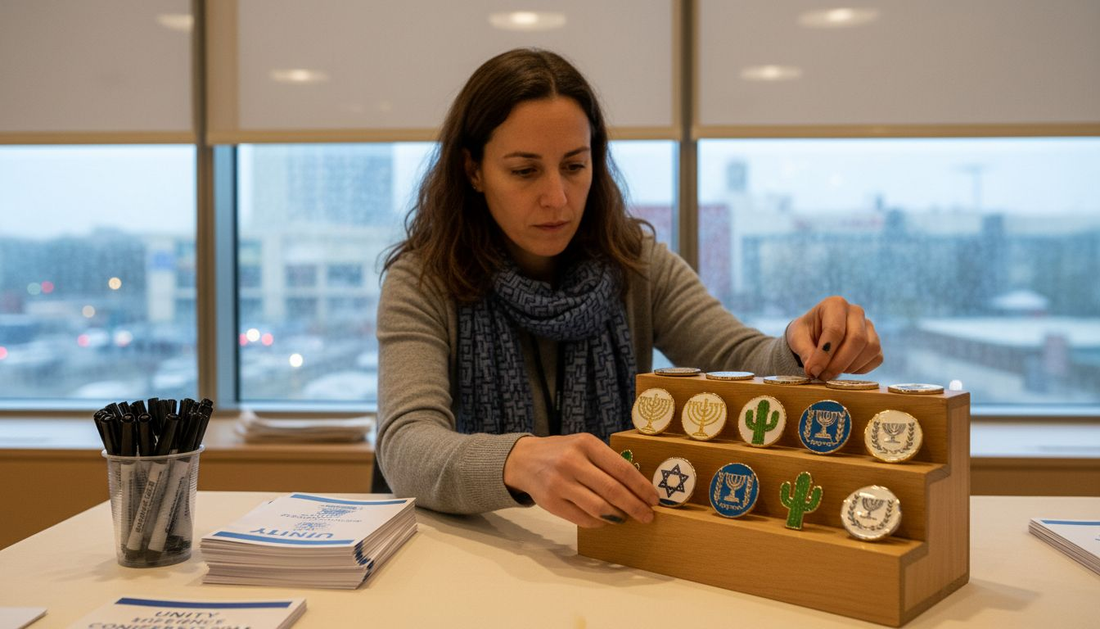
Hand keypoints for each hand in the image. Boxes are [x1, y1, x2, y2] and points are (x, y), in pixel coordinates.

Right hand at [503, 433, 658, 527]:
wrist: (524, 460)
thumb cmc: (562, 452)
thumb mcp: (583, 446)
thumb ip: (607, 462)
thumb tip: (639, 489)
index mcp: (586, 444)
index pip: (622, 468)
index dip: (641, 487)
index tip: (654, 499)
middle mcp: (572, 462)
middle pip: (613, 491)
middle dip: (635, 506)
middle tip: (647, 516)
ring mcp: (560, 483)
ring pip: (599, 508)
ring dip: (618, 516)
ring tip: (626, 518)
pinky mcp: (551, 502)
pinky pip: (583, 519)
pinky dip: (599, 522)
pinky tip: (605, 519)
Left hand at [786, 295, 882, 381]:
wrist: (815, 335)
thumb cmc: (806, 333)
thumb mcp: (797, 339)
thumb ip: (804, 352)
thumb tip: (813, 370)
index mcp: (835, 304)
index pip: (835, 330)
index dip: (825, 354)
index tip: (813, 371)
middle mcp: (855, 311)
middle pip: (857, 339)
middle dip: (839, 363)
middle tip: (823, 376)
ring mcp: (869, 326)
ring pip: (870, 348)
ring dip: (850, 367)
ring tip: (831, 372)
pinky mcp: (875, 341)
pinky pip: (876, 358)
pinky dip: (860, 369)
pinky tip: (844, 369)